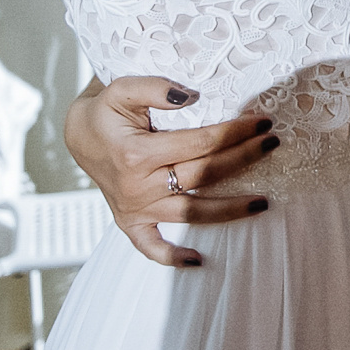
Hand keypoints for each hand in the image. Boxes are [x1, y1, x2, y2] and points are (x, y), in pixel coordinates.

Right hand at [64, 76, 276, 267]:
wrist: (78, 135)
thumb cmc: (106, 111)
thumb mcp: (123, 89)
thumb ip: (154, 88)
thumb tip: (190, 96)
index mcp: (137, 154)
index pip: (199, 144)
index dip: (234, 132)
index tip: (262, 122)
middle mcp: (138, 186)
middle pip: (203, 176)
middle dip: (242, 159)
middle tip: (272, 144)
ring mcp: (135, 209)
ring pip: (191, 214)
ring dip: (229, 210)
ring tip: (263, 202)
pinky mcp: (129, 223)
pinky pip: (150, 247)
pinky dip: (171, 257)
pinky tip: (199, 261)